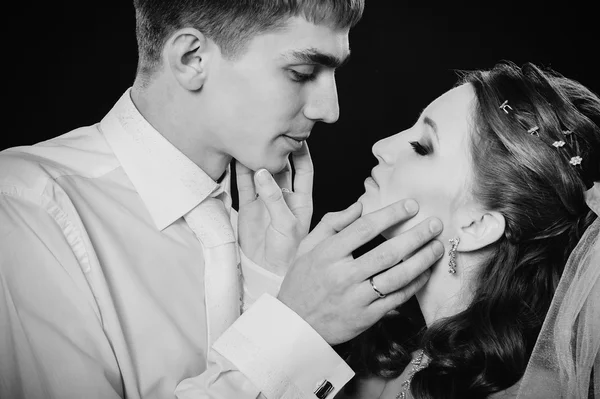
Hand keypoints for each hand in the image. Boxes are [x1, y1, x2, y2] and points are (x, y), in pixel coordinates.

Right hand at [237, 142, 313, 274]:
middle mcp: (284, 197)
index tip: (296, 135)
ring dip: (256, 160)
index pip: (304, 170)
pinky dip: (239, 172)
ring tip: (250, 142)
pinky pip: (243, 185)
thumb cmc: (286, 253)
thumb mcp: (285, 223)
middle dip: (276, 151)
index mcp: (302, 200)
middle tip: (269, 134)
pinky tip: (234, 158)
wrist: (266, 272)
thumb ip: (274, 198)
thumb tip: (262, 172)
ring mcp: (265, 201)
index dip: (302, 153)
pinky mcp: (248, 207)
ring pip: (261, 173)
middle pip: (282, 167)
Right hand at [277, 199, 443, 344]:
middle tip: (435, 224)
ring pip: (396, 276)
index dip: (391, 214)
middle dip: (416, 236)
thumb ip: (332, 223)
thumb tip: (359, 205)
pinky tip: (426, 272)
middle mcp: (342, 276)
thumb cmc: (301, 282)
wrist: (295, 325)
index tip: (411, 205)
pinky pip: (396, 298)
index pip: (364, 228)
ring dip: (421, 260)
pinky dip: (414, 284)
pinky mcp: (366, 317)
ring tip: (437, 246)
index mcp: (327, 254)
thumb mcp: (307, 247)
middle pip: (387, 252)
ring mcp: (355, 298)